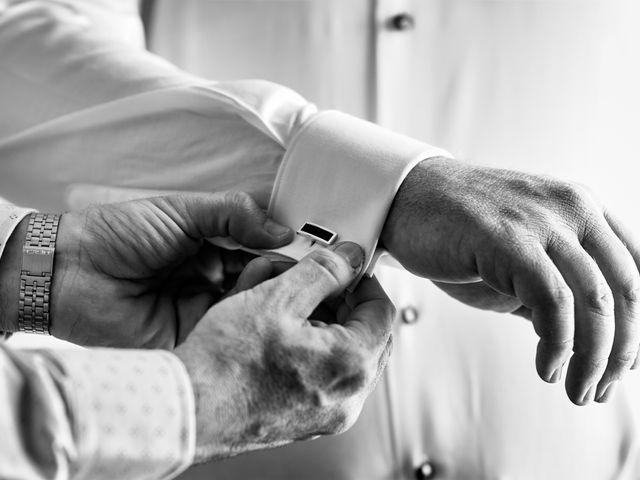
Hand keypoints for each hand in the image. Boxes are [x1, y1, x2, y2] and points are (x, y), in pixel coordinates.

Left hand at [48, 192, 292, 347]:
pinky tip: (261, 301)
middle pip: (264, 277)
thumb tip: (284, 231)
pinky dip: (249, 315)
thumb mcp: (182, 211)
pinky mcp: (197, 336)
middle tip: (311, 265)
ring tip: (282, 276)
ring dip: (271, 290)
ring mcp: (207, 309)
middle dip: (286, 270)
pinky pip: (232, 327)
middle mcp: (216, 278)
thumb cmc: (119, 235)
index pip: (262, 246)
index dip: (288, 247)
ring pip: (254, 303)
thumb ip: (233, 214)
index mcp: (213, 246)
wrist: (70, 273)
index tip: (318, 246)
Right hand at [175, 243, 393, 462]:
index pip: (382, 310)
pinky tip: (277, 336)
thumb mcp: (277, 298)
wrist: (187, 410)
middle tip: (315, 284)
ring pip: (343, 356)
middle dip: (343, 303)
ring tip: (286, 306)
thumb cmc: (225, 364)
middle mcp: (348, 398)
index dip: (362, 281)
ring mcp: (327, 415)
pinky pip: (323, 377)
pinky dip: (309, 351)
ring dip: (323, 325)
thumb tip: (349, 258)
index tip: (343, 269)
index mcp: (352, 364)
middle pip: (366, 335)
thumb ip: (323, 272)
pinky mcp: (305, 422)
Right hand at [381, 157, 639, 404]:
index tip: (624, 364)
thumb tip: (584, 342)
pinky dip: (558, 346)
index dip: (638, 326)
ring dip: (593, 360)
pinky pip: (554, 303)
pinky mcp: (510, 241)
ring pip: (596, 302)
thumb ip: (555, 286)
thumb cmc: (458, 230)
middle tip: (600, 388)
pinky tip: (547, 368)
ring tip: (577, 391)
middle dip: (620, 353)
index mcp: (581, 209)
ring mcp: (542, 222)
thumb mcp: (520, 253)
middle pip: (626, 291)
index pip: (637, 270)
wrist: (406, 198)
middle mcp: (572, 209)